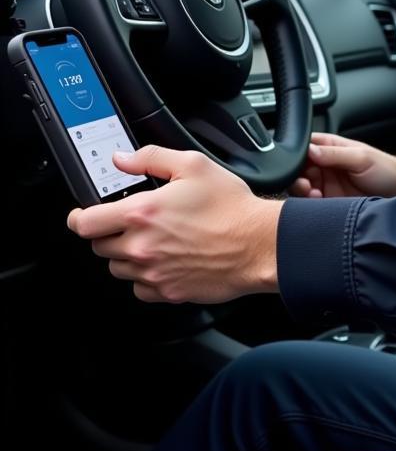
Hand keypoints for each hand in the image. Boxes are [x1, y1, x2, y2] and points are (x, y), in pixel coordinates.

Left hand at [67, 145, 281, 304]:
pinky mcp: (168, 292)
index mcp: (142, 214)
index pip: (85, 223)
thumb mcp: (194, 166)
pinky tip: (166, 261)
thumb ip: (151, 157)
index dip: (80, 216)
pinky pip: (140, 289)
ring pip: (119, 269)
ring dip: (127, 255)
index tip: (83, 215)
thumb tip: (122, 159)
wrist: (259, 244)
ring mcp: (153, 273)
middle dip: (110, 233)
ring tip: (154, 241)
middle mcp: (141, 247)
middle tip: (133, 222)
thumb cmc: (232, 207)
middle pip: (100, 247)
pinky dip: (146, 277)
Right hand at [289, 133, 395, 198]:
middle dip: (297, 176)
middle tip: (304, 183)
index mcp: (331, 148)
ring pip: (302, 187)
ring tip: (312, 194)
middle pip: (299, 169)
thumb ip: (335, 154)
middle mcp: (326, 166)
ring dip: (302, 191)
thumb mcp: (361, 158)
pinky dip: (309, 204)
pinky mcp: (329, 203)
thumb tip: (310, 150)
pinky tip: (317, 203)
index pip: (305, 148)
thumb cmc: (386, 169)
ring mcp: (327, 184)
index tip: (297, 164)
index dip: (296, 155)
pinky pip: (311, 204)